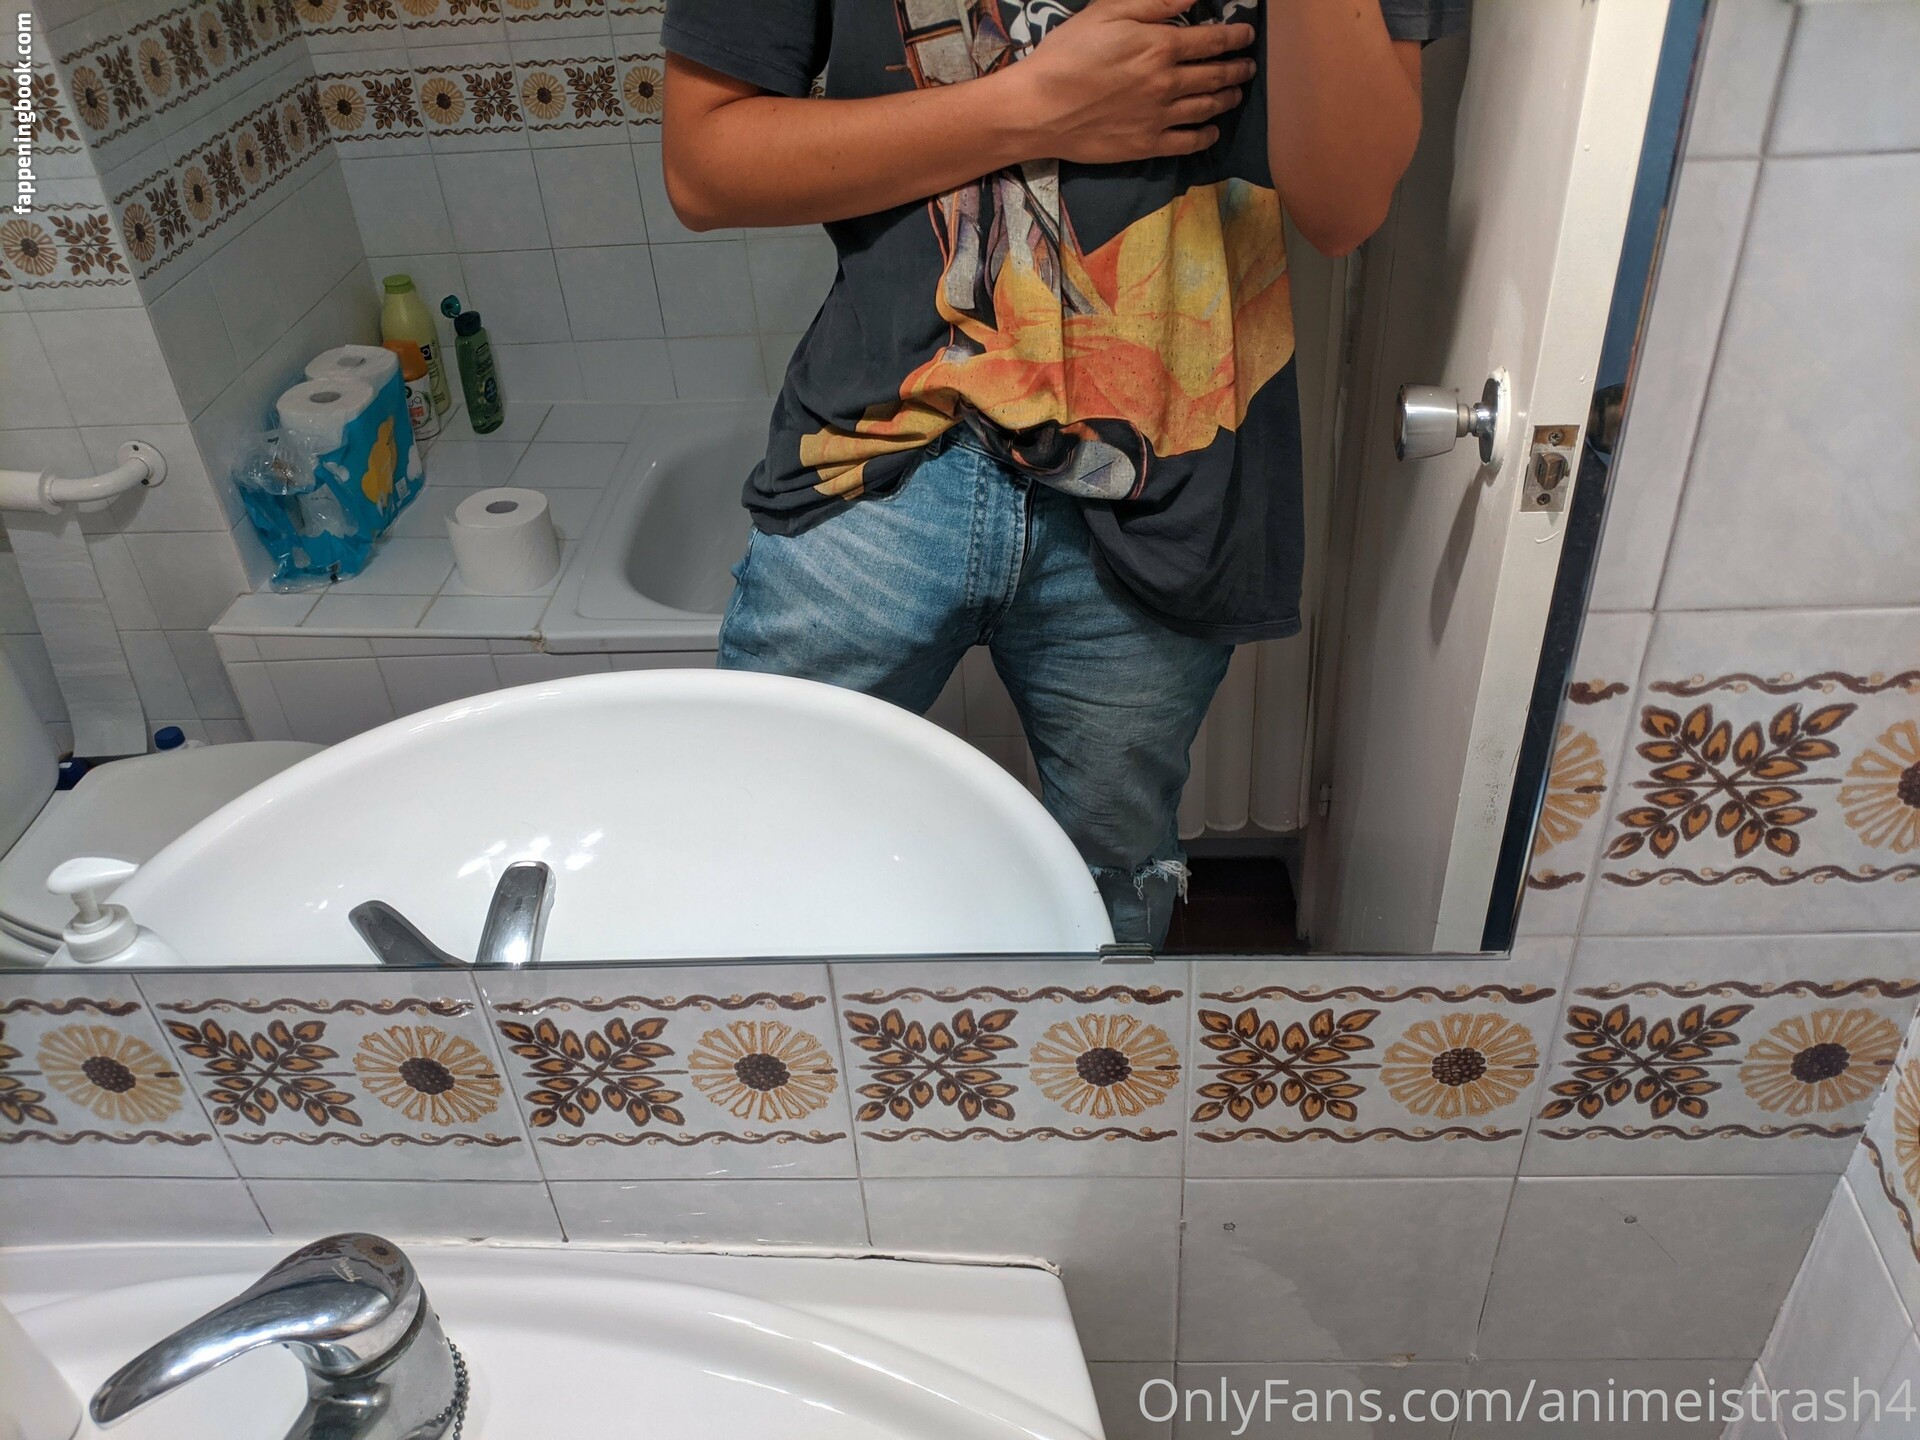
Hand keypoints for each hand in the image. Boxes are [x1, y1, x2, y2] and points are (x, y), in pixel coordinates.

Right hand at [1006, 0, 1256, 163]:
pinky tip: (1213, 131)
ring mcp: (1160, 117)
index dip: (1235, 36)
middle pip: (1216, 75)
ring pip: (1207, 108)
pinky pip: (1188, 142)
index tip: (1247, 35)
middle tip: (1247, 66)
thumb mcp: (1107, 12)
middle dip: (1237, 68)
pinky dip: (1206, 136)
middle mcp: (1168, 83)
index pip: (1213, 40)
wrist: (1039, 108)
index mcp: (1161, 46)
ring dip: (1227, 99)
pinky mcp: (1147, 145)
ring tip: (1236, 93)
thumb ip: (1156, 1)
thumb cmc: (1067, 53)